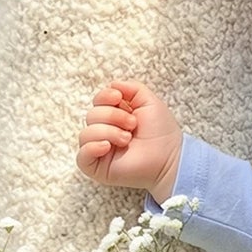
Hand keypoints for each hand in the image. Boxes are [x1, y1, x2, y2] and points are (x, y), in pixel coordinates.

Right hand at [77, 79, 182, 200]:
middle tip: (132, 125)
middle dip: (113, 116)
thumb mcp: (149, 101)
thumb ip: (132, 88)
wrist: (169, 157)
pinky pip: (81, 156)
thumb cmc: (161, 132)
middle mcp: (104, 131)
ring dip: (109, 132)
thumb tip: (112, 85)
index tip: (119, 98)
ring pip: (86, 134)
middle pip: (91, 115)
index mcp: (114, 116)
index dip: (104, 97)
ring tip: (127, 139)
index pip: (97, 101)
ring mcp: (99, 149)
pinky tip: (108, 147)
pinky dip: (92, 148)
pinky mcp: (97, 167)